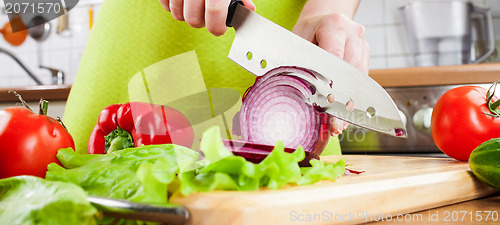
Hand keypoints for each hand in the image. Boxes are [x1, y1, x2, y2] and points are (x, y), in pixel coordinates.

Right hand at [159, 0, 255, 35]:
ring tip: (193, 6)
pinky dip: (172, 6)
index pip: (214, 11)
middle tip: (206, 16)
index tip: (219, 29)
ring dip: (185, 15)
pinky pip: (165, 6)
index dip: (216, 26)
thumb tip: (248, 9)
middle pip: (193, 19)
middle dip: (200, 22)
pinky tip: (182, 0)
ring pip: (177, 15)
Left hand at [293, 12, 369, 135]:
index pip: (335, 58)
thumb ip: (298, 60)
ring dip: (351, 104)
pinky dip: (353, 98)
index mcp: (334, 26)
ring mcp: (363, 44)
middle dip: (343, 101)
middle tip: (336, 124)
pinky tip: (346, 114)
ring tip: (340, 124)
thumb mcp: (297, 39)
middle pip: (351, 73)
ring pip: (360, 79)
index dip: (331, 84)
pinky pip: (362, 80)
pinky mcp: (366, 54)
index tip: (328, 104)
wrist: (325, 16)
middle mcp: (353, 34)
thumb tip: (294, 88)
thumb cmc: (308, 30)